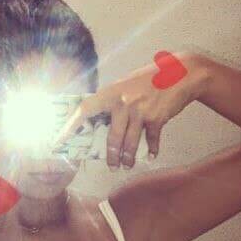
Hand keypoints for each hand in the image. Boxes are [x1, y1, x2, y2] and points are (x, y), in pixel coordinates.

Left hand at [54, 51, 208, 169]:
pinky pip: (151, 140)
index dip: (70, 127)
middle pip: (112, 137)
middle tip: (111, 166)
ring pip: (130, 143)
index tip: (58, 141)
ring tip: (127, 166)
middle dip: (111, 156)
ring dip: (128, 158)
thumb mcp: (127, 84)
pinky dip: (152, 150)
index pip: (85, 110)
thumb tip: (100, 120)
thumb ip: (114, 101)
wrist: (182, 73)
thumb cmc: (151, 79)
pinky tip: (151, 156)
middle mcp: (124, 102)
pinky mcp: (157, 119)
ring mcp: (141, 111)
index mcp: (112, 92)